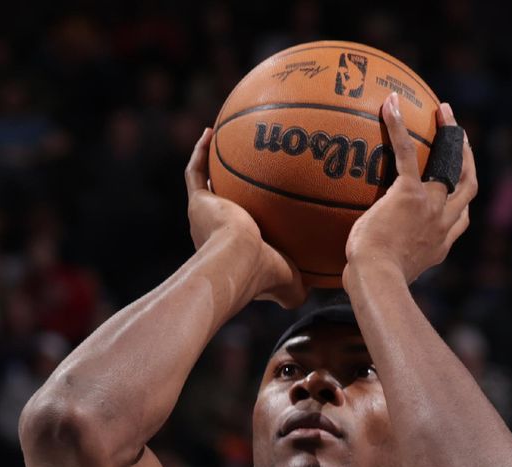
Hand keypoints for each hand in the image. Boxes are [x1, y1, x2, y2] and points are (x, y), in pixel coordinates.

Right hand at [185, 128, 307, 307]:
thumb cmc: (265, 273)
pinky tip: (211, 132)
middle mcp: (214, 234)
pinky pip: (195, 172)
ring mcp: (203, 217)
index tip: (264, 206)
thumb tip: (316, 289)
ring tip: (222, 142)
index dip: (250, 221)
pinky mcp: (197, 203)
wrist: (238, 262)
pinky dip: (200, 153)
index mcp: (233, 252)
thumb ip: (301, 287)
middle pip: (222, 207)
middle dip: (230, 192)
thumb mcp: (292, 283)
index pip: (240, 234)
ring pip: (204, 187)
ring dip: (210, 165)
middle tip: (246, 172)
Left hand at [343, 95, 476, 283]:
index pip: (461, 218)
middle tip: (461, 138)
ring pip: (450, 164)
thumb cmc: (373, 281)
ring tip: (444, 113)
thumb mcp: (390, 273)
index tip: (458, 185)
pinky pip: (407, 154)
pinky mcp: (409, 194)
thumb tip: (368, 262)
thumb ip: (390, 260)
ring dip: (450, 135)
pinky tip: (391, 105)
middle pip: (468, 184)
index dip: (462, 199)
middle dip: (469, 159)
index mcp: (441, 243)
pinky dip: (399, 128)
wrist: (376, 278)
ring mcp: (431, 206)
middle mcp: (444, 222)